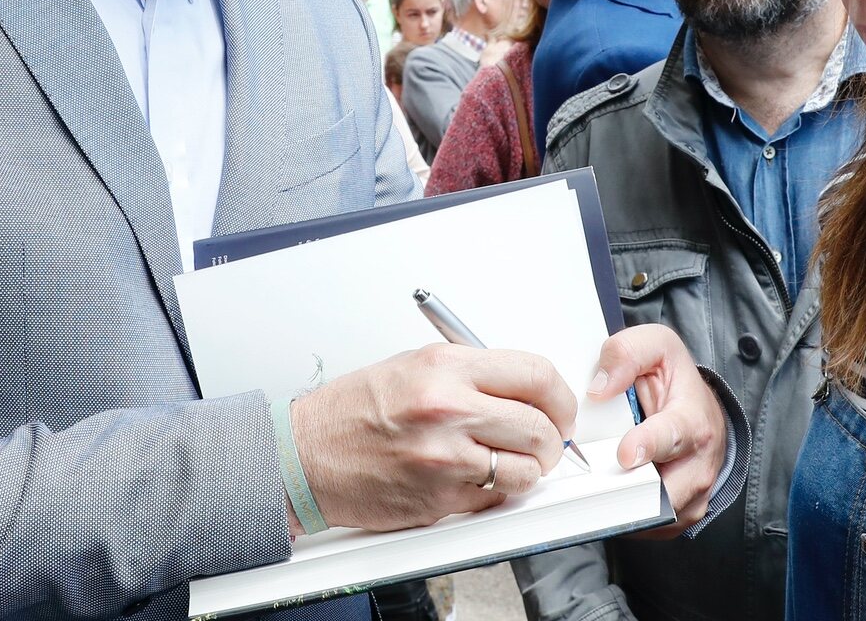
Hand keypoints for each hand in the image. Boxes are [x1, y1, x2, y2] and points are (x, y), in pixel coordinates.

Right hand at [292, 344, 578, 531]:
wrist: (304, 455)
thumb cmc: (353, 411)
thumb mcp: (414, 365)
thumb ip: (472, 374)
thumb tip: (525, 389)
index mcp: (445, 367)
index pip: (536, 375)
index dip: (560, 396)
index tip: (560, 408)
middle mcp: (448, 409)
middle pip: (541, 426)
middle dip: (552, 438)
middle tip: (544, 441)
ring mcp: (445, 458)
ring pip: (526, 470)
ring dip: (528, 471)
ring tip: (510, 462)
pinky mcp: (439, 499)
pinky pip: (494, 499)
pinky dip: (495, 493)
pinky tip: (476, 479)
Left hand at [590, 323, 726, 534]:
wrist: (701, 415)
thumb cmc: (674, 381)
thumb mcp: (656, 348)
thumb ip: (626, 354)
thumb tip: (598, 388)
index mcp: (692, 421)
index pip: (673, 436)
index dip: (648, 445)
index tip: (625, 454)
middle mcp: (698, 466)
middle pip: (659, 490)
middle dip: (622, 486)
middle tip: (587, 480)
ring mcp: (690, 498)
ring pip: (649, 515)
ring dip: (617, 503)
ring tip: (591, 486)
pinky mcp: (677, 518)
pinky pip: (644, 527)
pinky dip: (621, 515)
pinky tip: (603, 495)